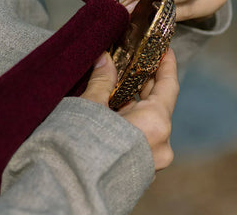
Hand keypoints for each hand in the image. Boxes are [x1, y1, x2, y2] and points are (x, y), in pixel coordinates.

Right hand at [81, 49, 178, 170]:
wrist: (68, 187)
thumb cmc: (80, 146)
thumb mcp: (90, 106)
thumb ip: (102, 81)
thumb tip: (105, 59)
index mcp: (155, 124)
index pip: (169, 86)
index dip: (167, 64)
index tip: (165, 49)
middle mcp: (160, 143)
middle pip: (158, 103)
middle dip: (146, 80)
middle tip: (137, 60)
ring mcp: (152, 158)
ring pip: (149, 120)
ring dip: (136, 100)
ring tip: (121, 81)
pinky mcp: (139, 167)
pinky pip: (142, 135)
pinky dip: (132, 118)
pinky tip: (115, 105)